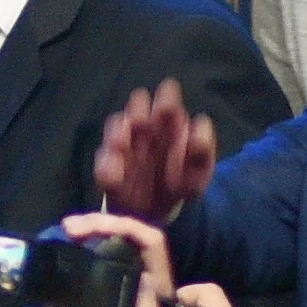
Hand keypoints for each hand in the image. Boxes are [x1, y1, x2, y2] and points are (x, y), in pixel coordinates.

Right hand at [61, 213, 175, 306]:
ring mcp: (132, 272)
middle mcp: (148, 274)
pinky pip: (109, 244)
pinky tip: (73, 235)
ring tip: (69, 227)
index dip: (127, 228)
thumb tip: (146, 280)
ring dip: (95, 225)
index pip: (151, 242)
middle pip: (133, 232)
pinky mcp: (117, 272)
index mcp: (155, 288)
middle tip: (71, 226)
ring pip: (120, 235)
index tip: (93, 230)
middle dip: (103, 222)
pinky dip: (91, 235)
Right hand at [93, 79, 216, 222]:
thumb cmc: (180, 181)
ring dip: (118, 133)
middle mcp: (145, 125)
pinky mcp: (108, 166)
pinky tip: (114, 176)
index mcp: (170, 120)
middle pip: (137, 103)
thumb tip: (201, 123)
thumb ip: (202, 151)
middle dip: (139, 110)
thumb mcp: (198, 172)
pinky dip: (107, 167)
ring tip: (121, 144)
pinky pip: (103, 162)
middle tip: (142, 123)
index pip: (166, 96)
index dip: (166, 97)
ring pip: (117, 125)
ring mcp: (124, 142)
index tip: (167, 108)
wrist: (155, 210)